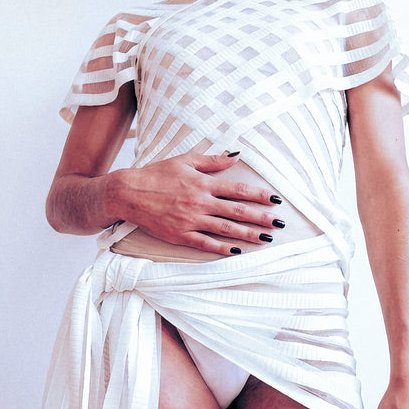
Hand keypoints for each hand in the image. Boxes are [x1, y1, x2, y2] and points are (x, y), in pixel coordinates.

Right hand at [106, 151, 283, 254]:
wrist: (128, 193)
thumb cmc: (157, 174)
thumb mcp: (185, 160)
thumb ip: (212, 160)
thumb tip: (235, 157)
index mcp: (203, 183)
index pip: (238, 189)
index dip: (259, 195)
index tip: (275, 200)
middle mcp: (200, 202)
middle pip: (237, 211)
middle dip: (261, 218)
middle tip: (279, 223)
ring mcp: (190, 220)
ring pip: (225, 229)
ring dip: (248, 234)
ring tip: (266, 239)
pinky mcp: (180, 235)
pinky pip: (205, 243)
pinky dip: (222, 248)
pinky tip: (237, 251)